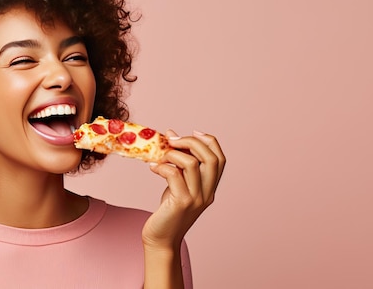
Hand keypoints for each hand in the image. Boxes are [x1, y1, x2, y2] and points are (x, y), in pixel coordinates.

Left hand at [142, 130, 225, 248]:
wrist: (161, 240)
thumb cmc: (168, 212)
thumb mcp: (177, 185)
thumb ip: (179, 164)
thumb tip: (170, 133)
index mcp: (211, 188)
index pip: (220, 158)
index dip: (209, 141)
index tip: (193, 132)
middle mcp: (208, 193)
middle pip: (211, 158)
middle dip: (191, 142)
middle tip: (171, 139)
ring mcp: (196, 199)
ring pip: (192, 164)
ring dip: (173, 153)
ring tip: (159, 156)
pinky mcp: (181, 203)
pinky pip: (173, 175)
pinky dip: (161, 166)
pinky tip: (152, 168)